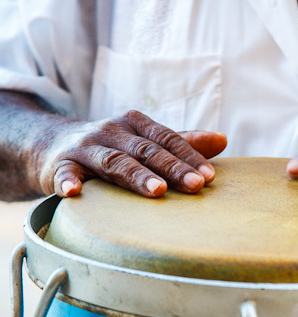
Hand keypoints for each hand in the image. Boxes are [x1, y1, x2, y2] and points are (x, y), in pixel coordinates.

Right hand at [37, 110, 226, 197]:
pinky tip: (74, 192)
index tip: (209, 177)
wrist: (55, 144)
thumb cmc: (113, 145)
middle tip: (195, 186)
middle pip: (147, 150)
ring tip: (157, 191)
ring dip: (135, 176)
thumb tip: (222, 140)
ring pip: (114, 161)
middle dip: (172, 168)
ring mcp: (87, 147)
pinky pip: (65, 172)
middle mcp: (113, 131)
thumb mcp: (145, 139)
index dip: (189, 157)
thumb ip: (181, 142)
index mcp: (136, 124)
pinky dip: (68, 181)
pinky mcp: (61, 164)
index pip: (167, 139)